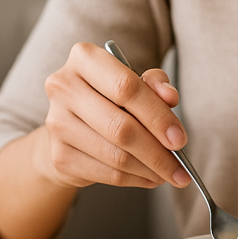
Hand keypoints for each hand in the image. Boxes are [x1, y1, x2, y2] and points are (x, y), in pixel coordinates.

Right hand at [41, 42, 189, 189]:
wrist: (68, 126)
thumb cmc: (106, 100)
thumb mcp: (132, 83)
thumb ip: (154, 85)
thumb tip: (170, 97)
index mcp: (84, 58)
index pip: (126, 87)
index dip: (157, 116)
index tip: (179, 139)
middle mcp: (64, 87)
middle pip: (121, 127)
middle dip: (158, 152)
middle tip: (180, 166)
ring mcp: (57, 123)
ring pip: (116, 156)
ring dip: (150, 170)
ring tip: (168, 173)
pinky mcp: (59, 156)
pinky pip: (108, 174)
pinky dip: (135, 180)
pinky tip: (149, 177)